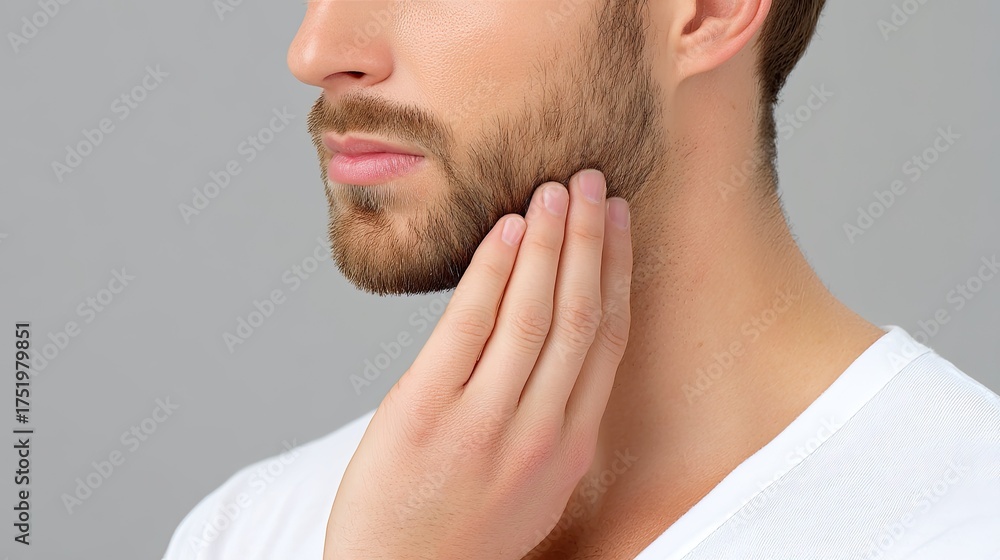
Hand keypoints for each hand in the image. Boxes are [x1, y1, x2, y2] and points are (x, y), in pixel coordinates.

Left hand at [324, 169, 632, 559]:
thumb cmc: (461, 534)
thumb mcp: (531, 490)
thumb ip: (549, 425)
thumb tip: (553, 357)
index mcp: (570, 448)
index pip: (606, 341)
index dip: (616, 273)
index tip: (619, 224)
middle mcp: (539, 432)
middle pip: (579, 316)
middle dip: (590, 241)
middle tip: (593, 181)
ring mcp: (484, 423)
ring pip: (535, 314)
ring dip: (549, 245)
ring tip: (555, 191)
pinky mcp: (426, 411)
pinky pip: (469, 327)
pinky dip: (492, 274)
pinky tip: (504, 231)